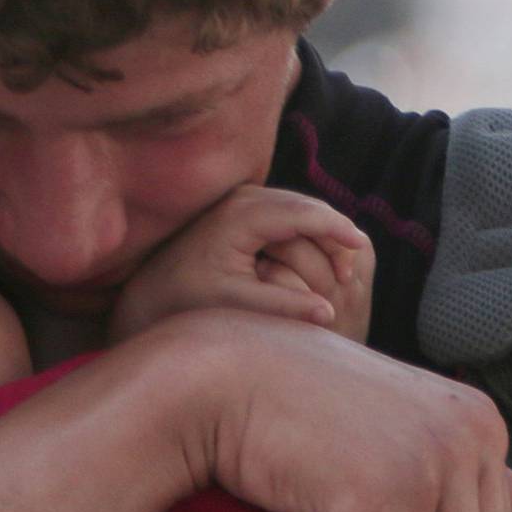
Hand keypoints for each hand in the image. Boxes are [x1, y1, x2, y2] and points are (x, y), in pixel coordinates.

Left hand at [110, 185, 374, 345]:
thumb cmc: (189, 300)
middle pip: (306, 204)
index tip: (360, 247)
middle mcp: (241, 197)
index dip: (336, 229)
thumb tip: (329, 314)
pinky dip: (308, 231)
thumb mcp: (236, 306)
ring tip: (341, 267)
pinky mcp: (242, 206)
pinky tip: (320, 256)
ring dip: (324, 233)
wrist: (150, 288)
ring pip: (299, 206)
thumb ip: (282, 307)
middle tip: (354, 270)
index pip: (302, 213)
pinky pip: (287, 212)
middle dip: (335, 233)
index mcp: (240, 215)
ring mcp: (241, 197)